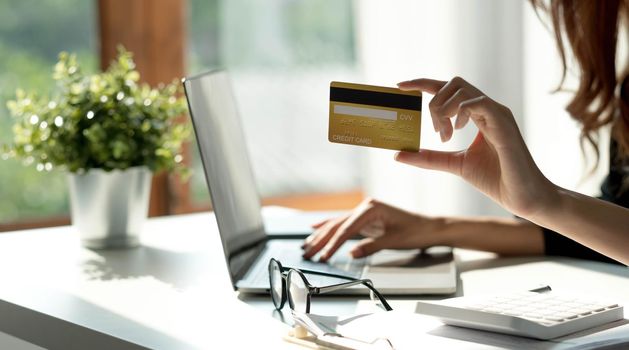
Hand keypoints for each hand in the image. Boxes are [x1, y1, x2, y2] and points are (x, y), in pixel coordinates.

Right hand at [301, 198, 447, 261]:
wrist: (430, 228)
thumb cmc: (416, 231)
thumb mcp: (393, 241)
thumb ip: (370, 247)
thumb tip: (351, 253)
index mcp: (371, 208)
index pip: (346, 229)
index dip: (333, 244)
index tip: (323, 256)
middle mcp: (366, 206)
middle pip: (337, 225)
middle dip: (320, 240)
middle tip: (306, 252)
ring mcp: (365, 212)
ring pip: (338, 224)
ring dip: (321, 235)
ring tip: (306, 245)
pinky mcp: (366, 219)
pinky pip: (343, 224)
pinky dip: (329, 227)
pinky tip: (316, 227)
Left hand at [395, 77, 556, 218]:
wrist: (522, 197)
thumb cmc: (495, 179)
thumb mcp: (454, 165)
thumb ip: (428, 158)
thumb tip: (398, 154)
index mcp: (478, 115)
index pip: (448, 89)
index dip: (423, 83)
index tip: (401, 86)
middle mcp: (488, 109)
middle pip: (453, 84)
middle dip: (435, 103)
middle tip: (436, 133)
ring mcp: (497, 113)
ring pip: (462, 89)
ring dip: (443, 109)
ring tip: (445, 136)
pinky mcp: (504, 123)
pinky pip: (478, 102)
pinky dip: (459, 111)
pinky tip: (457, 131)